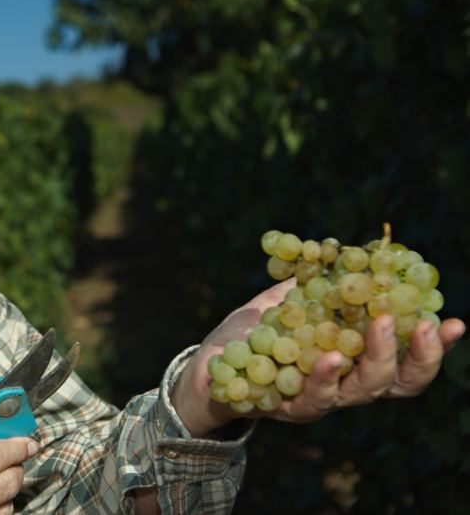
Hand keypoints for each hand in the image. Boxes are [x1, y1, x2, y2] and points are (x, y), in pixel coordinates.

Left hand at [171, 279, 465, 436]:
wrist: (210, 366)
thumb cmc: (258, 334)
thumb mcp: (290, 302)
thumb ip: (319, 282)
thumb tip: (346, 249)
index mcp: (355, 363)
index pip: (406, 364)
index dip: (434, 349)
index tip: (455, 321)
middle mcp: (344, 388)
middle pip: (394, 383)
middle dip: (415, 355)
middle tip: (420, 323)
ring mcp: (316, 401)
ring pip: (359, 392)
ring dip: (376, 359)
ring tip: (384, 326)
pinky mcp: (283, 405)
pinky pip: (310, 398)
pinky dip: (324, 376)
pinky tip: (332, 355)